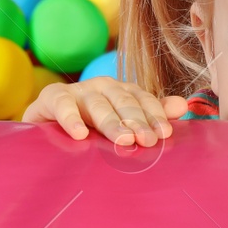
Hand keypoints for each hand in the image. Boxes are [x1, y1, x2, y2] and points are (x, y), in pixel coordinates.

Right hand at [21, 77, 186, 146]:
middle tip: (146, 140)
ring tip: (122, 140)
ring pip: (97, 104)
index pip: (142, 100)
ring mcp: (77, 91)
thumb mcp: (118, 124)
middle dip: (136, 121)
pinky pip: (62, 104)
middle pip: (123, 102)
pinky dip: (70, 118)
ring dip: (111, 122)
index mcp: (121, 92)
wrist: (44, 131)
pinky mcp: (51, 97)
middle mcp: (102, 87)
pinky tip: (79, 134)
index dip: (154, 115)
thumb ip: (149, 114)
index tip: (164, 134)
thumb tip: (183, 106)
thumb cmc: (88, 129)